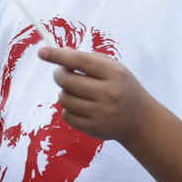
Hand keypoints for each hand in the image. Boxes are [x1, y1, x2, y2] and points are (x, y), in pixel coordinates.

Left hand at [39, 45, 157, 143]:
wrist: (139, 119)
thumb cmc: (121, 86)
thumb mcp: (113, 68)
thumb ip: (88, 59)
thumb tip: (60, 53)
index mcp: (115, 74)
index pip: (81, 61)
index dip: (59, 55)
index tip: (42, 52)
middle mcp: (109, 94)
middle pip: (67, 80)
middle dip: (59, 74)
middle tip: (62, 72)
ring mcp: (102, 114)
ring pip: (64, 99)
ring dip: (64, 92)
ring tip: (77, 92)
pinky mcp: (94, 129)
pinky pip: (66, 115)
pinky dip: (68, 109)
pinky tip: (81, 107)